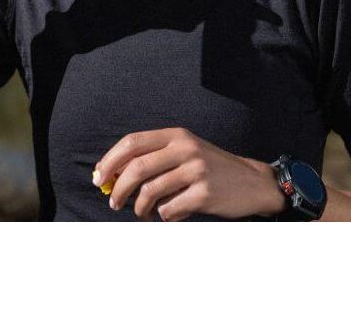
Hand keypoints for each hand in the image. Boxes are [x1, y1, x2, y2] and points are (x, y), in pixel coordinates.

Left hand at [94, 127, 285, 220]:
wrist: (252, 182)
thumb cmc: (208, 168)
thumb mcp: (183, 152)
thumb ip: (152, 158)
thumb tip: (110, 174)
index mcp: (175, 135)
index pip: (132, 142)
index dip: (110, 160)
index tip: (99, 177)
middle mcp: (185, 148)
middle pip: (137, 167)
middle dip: (118, 188)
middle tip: (113, 203)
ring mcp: (196, 170)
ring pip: (150, 191)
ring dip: (139, 208)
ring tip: (142, 213)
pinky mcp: (205, 193)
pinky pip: (169, 210)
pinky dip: (163, 216)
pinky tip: (170, 214)